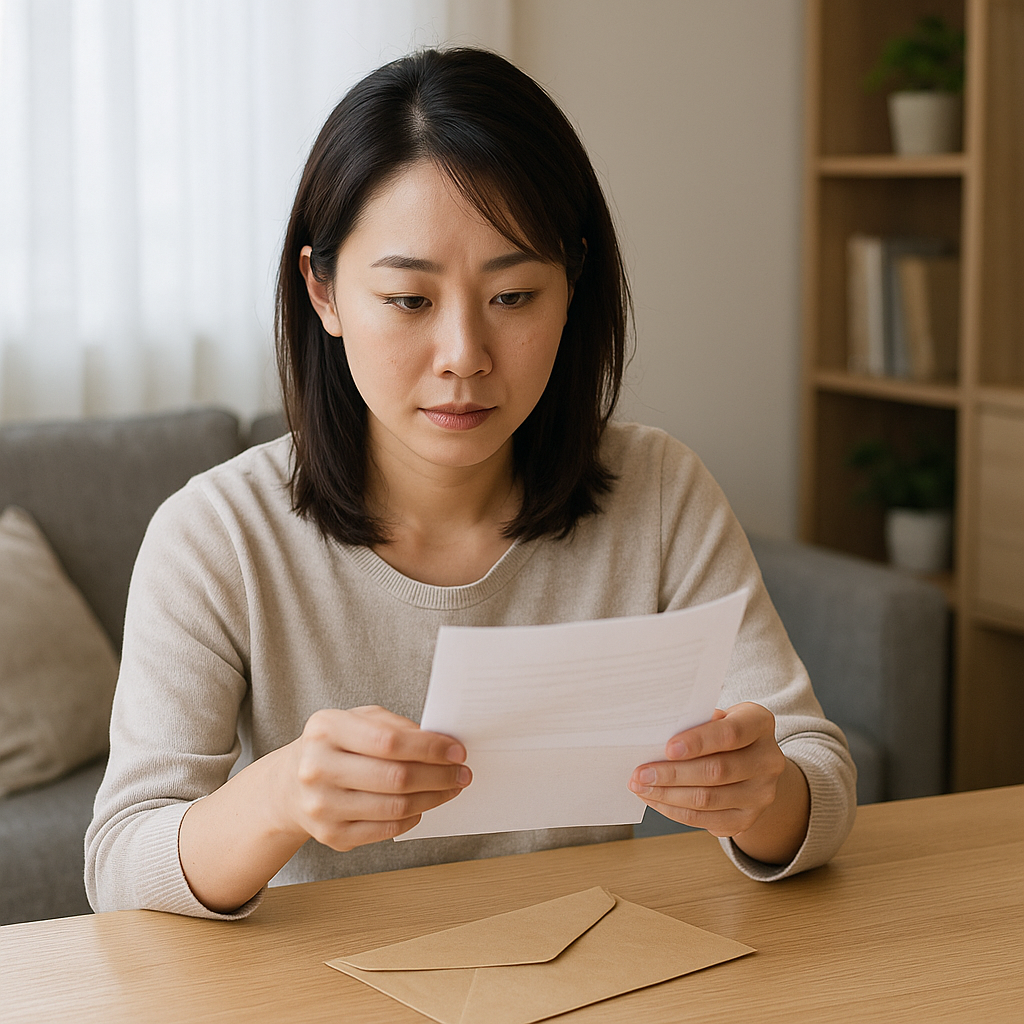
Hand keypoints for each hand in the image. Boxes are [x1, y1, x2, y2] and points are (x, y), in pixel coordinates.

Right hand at [283, 705, 471, 850]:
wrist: (291, 784)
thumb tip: (441, 745)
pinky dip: (412, 817)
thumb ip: (396, 727)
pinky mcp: (330, 835)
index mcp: (325, 729)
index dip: (429, 748)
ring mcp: (321, 805)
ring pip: (394, 807)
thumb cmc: (336, 745)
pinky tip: (422, 805)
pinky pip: (386, 830)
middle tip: (462, 773)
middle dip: (439, 776)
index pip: (389, 741)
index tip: (457, 751)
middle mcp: (317, 767)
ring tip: (450, 788)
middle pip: (395, 777)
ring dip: (433, 798)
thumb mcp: (359, 720)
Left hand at [629, 702, 807, 862]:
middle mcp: (768, 760)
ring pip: (708, 799)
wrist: (751, 760)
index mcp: (759, 724)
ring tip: (641, 787)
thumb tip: (656, 735)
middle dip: (672, 774)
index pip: (730, 734)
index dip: (698, 742)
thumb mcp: (716, 716)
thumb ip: (695, 722)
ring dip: (667, 795)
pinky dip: (675, 811)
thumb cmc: (723, 731)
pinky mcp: (747, 819)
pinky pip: (705, 820)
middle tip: (641, 773)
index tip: (667, 748)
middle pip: (717, 771)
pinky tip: (655, 800)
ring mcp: (761, 794)